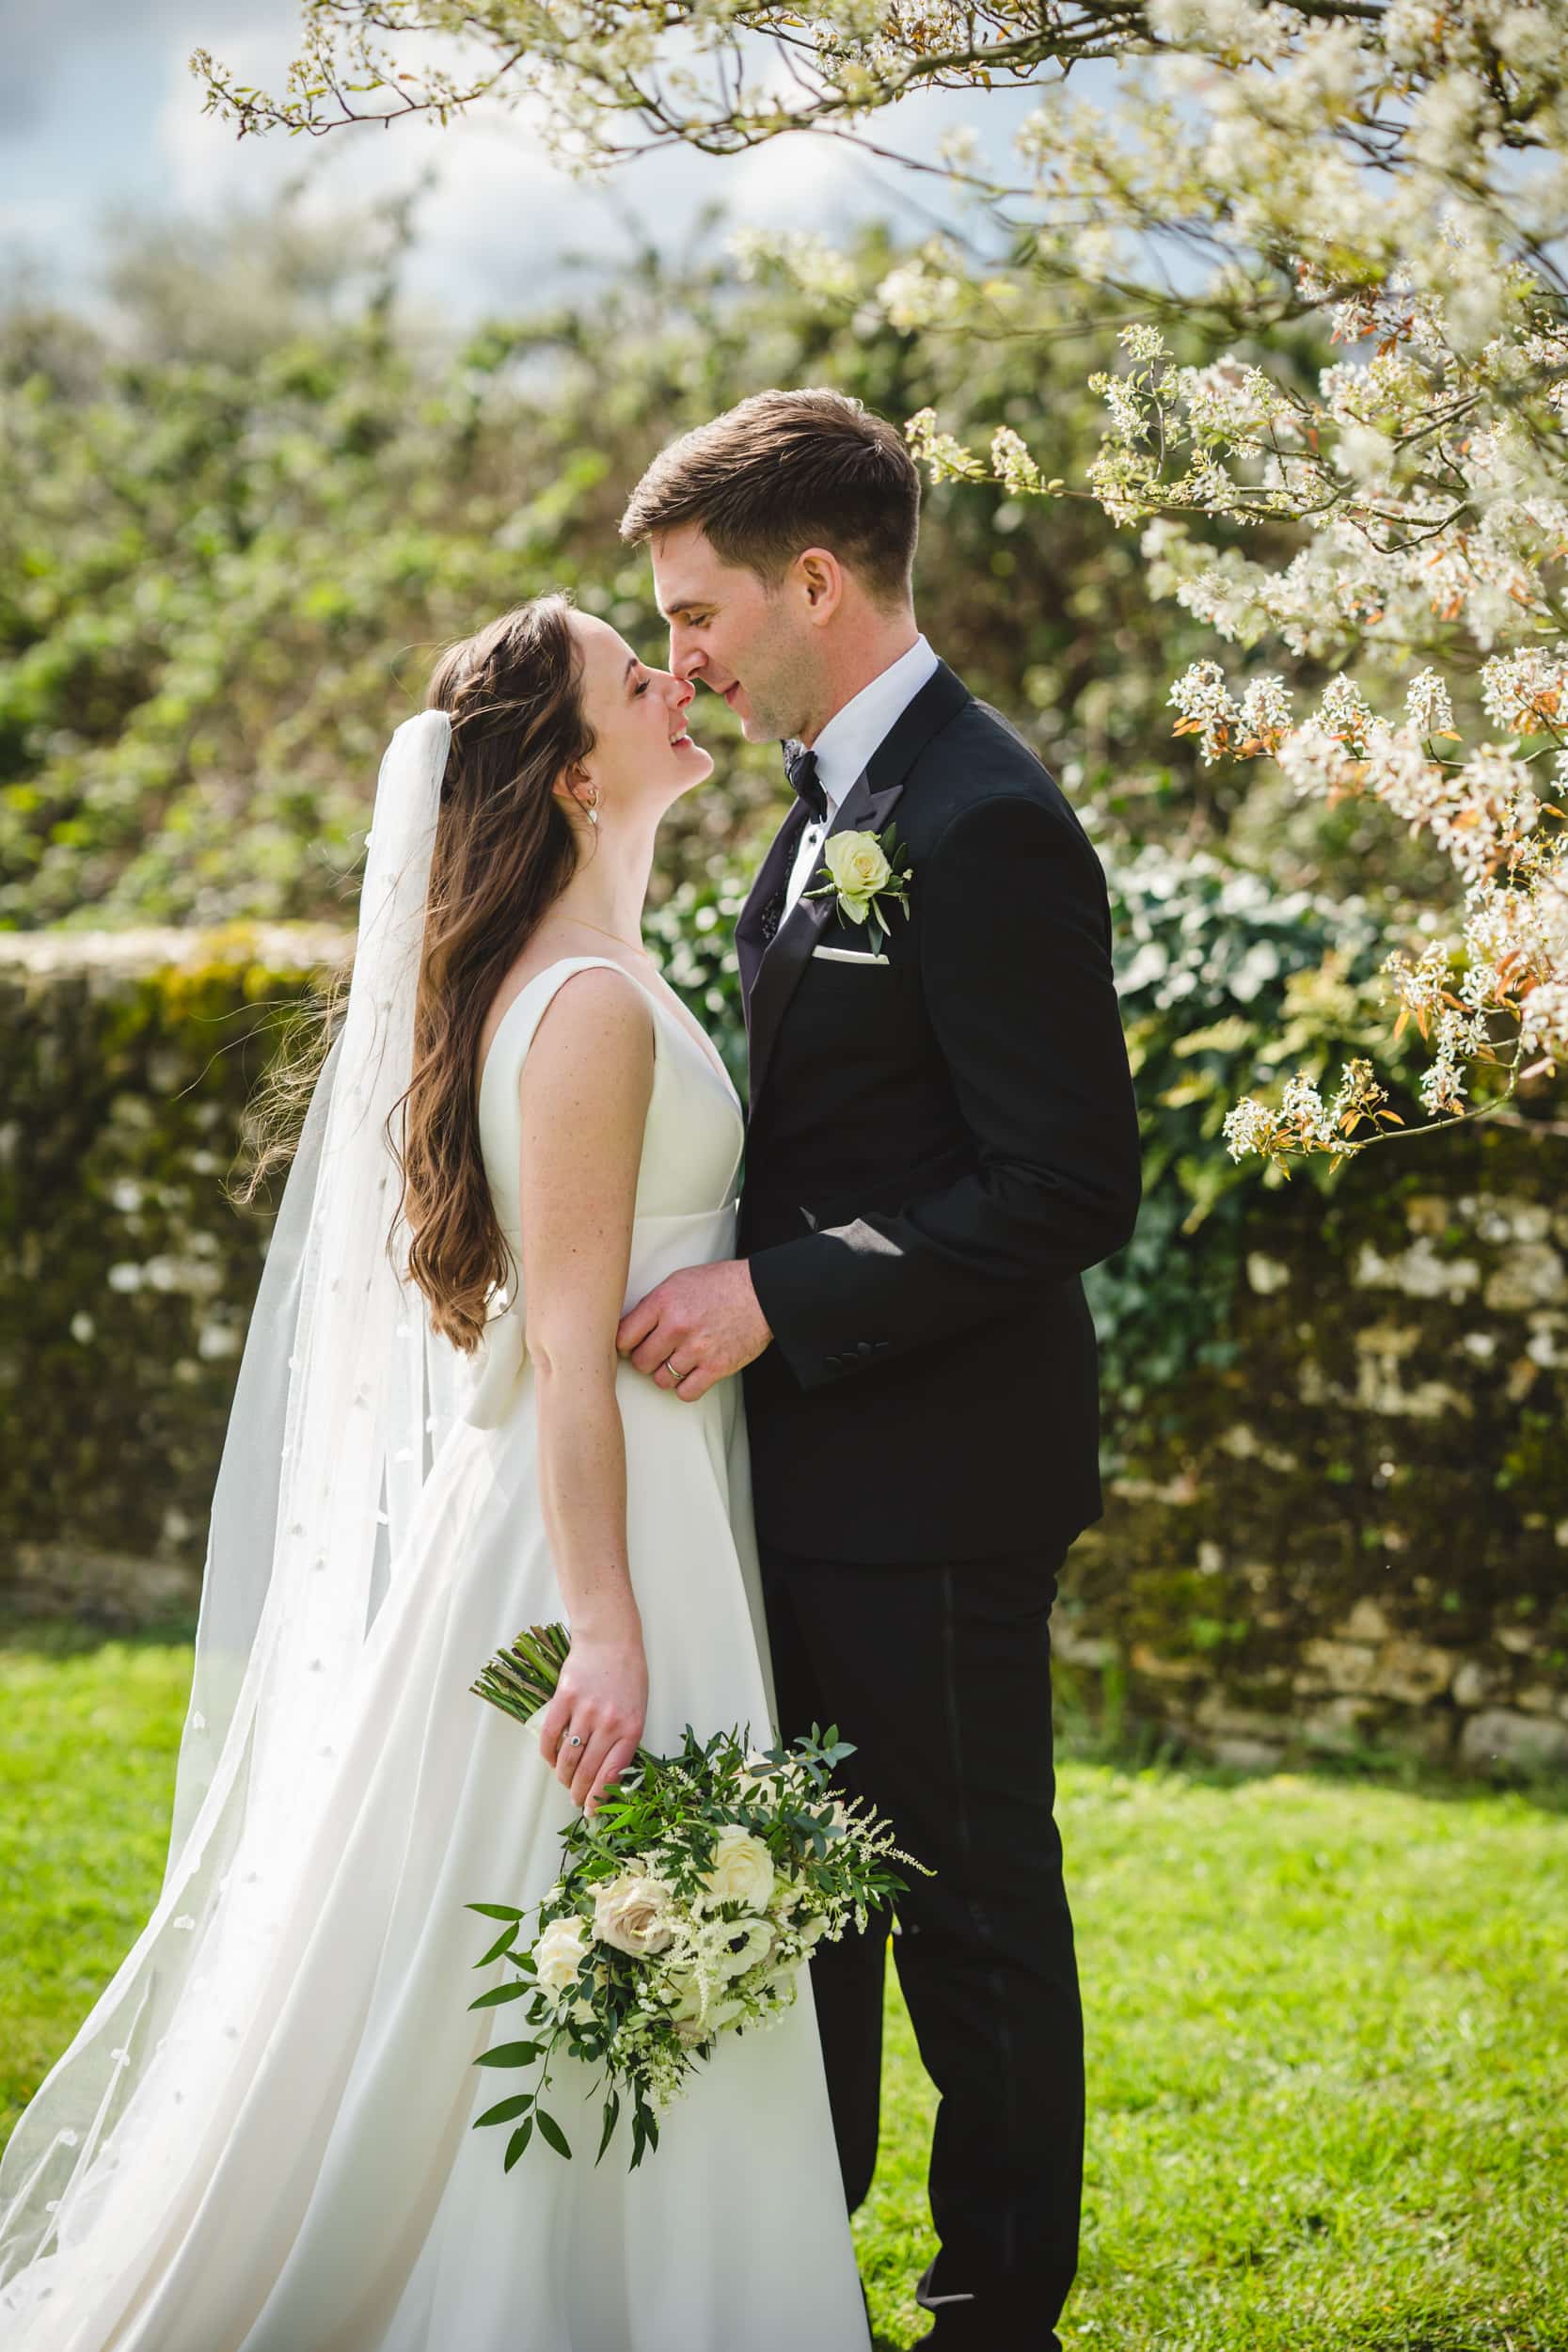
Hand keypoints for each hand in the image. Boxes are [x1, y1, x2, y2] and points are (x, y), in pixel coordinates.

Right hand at [536, 1629, 647, 1814]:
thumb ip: (624, 1740)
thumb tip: (607, 1774)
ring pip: (568, 1757)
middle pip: (587, 1770)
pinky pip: (551, 1736)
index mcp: (630, 1728)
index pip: (611, 1774)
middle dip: (579, 1793)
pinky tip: (552, 1760)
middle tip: (576, 1802)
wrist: (611, 1639)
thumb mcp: (637, 1710)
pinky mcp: (564, 1699)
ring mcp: (585, 1710)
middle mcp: (608, 1722)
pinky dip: (549, 1754)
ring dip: (564, 1776)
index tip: (592, 1811)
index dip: (599, 1798)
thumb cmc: (628, 1676)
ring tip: (565, 1782)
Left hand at [616, 1259, 772, 1401]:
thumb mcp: (679, 1281)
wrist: (762, 1293)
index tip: (631, 1346)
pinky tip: (691, 1375)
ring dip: (666, 1375)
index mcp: (663, 1302)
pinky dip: (685, 1388)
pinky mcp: (716, 1367)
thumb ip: (653, 1305)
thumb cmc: (720, 1285)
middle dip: (646, 1360)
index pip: (623, 1337)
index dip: (625, 1345)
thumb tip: (630, 1329)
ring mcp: (697, 1349)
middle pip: (641, 1362)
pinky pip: (686, 1393)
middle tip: (657, 1354)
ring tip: (677, 1362)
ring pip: (661, 1380)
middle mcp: (677, 1326)